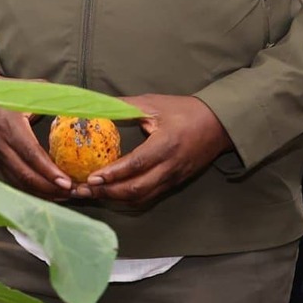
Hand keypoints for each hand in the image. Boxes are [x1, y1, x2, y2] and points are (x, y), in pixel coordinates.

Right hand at [0, 68, 72, 200]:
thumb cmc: (6, 94)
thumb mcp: (29, 90)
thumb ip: (54, 97)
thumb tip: (83, 102)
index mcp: (11, 127)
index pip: (31, 154)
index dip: (49, 171)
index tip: (67, 182)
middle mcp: (2, 146)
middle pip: (26, 175)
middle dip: (50, 189)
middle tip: (73, 193)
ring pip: (20, 184)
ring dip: (43, 194)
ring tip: (66, 196)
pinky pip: (16, 183)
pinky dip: (33, 191)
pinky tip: (50, 194)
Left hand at [73, 95, 230, 206]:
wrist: (219, 125)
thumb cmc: (185, 110)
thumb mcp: (154, 104)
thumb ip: (124, 106)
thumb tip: (94, 104)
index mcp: (165, 145)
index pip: (136, 165)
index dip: (112, 174)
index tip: (91, 178)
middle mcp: (169, 166)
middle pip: (136, 189)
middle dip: (107, 193)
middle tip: (83, 190)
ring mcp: (173, 178)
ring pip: (142, 197)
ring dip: (116, 199)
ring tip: (92, 194)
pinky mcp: (174, 183)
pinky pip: (149, 197)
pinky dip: (128, 199)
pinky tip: (112, 195)